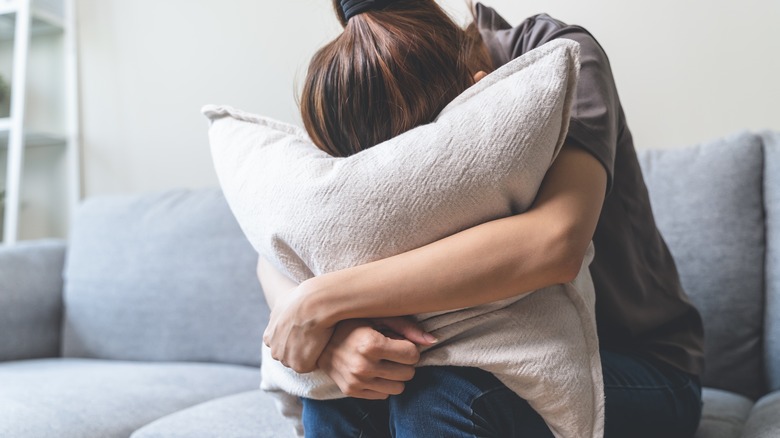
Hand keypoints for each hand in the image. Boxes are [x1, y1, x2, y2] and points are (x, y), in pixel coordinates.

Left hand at [263, 283, 333, 373]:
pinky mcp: (299, 365)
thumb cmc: (302, 298)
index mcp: (269, 336)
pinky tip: (323, 342)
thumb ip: (279, 312)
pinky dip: (319, 357)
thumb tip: (282, 309)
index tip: (305, 330)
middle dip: (300, 348)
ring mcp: (285, 359)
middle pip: (290, 355)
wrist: (313, 302)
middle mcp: (273, 349)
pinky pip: (312, 365)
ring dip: (310, 353)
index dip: (295, 338)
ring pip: (300, 361)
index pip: (282, 344)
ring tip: (320, 337)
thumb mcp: (283, 302)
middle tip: (314, 334)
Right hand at [317, 317, 436, 399]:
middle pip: (408, 373)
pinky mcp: (351, 391)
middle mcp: (363, 366)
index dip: (409, 348)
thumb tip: (433, 341)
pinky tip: (373, 370)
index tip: (400, 342)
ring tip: (384, 361)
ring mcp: (356, 381)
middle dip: (405, 362)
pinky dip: (383, 384)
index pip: (412, 355)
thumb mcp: (378, 316)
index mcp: (370, 344)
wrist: (318, 339)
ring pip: (399, 388)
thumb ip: (407, 327)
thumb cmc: (353, 322)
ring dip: (396, 375)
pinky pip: (383, 395)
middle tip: (393, 352)